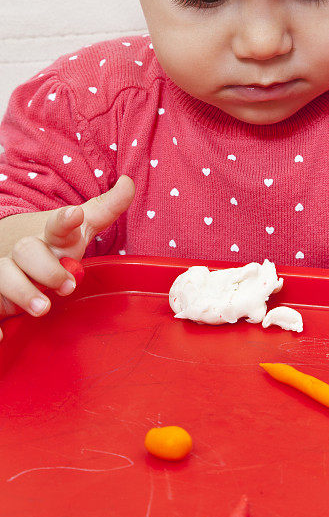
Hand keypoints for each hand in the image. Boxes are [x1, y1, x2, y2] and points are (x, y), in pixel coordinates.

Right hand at [0, 175, 134, 336]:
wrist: (11, 256)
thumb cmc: (54, 246)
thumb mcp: (79, 229)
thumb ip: (106, 208)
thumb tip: (129, 183)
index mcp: (52, 235)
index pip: (58, 224)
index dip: (66, 220)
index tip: (74, 216)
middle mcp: (25, 251)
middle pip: (27, 250)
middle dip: (47, 267)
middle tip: (68, 284)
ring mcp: (6, 272)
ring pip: (4, 275)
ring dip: (22, 292)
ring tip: (43, 308)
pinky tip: (2, 334)